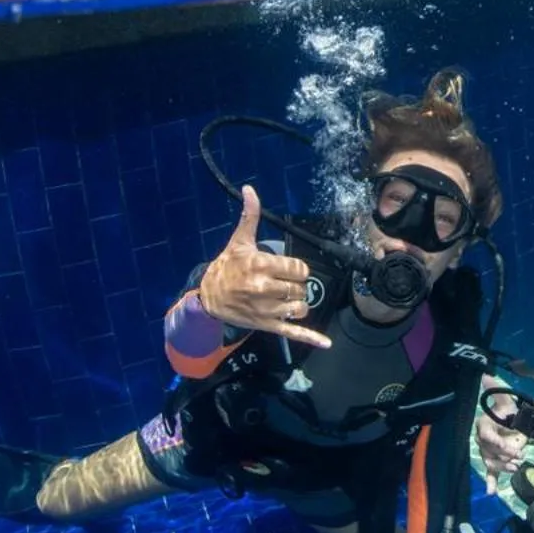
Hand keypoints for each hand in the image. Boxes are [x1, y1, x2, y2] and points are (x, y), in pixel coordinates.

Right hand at [196, 185, 331, 348]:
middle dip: (296, 285)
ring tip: (284, 298)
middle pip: (301, 287)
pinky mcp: (266, 326)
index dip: (298, 269)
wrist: (207, 298)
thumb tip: (250, 189)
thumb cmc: (227, 267)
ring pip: (300, 307)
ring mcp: (266, 309)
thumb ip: (250, 216)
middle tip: (282, 283)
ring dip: (297, 303)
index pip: (299, 268)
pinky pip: (292, 332)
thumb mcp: (239, 241)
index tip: (288, 269)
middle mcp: (264, 288)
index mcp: (260, 265)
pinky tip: (326, 343)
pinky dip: (311, 338)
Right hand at [476, 379, 525, 495]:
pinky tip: (492, 493)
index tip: (513, 448)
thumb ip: (495, 387)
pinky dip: (491, 483)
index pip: (487, 437)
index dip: (499, 444)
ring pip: (492, 463)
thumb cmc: (509, 407)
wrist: (515, 419)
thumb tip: (486, 374)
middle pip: (490, 452)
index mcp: (483, 425)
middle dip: (505, 455)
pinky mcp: (495, 460)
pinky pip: (490, 472)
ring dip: (504, 466)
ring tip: (517, 465)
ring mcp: (487, 451)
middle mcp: (482, 440)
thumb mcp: (505, 397)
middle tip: (520, 455)